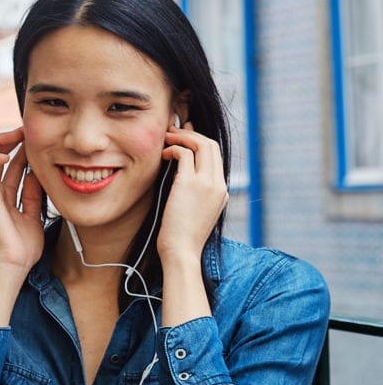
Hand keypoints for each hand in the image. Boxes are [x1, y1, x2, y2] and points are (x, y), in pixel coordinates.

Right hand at [0, 127, 43, 274]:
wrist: (15, 262)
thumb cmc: (24, 246)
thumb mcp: (35, 214)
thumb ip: (33, 194)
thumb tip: (35, 173)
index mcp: (6, 197)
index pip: (10, 165)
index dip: (21, 150)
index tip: (36, 142)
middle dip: (10, 140)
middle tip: (26, 131)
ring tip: (16, 135)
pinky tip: (6, 155)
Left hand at [157, 122, 228, 265]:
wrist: (182, 252)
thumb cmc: (182, 236)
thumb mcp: (195, 211)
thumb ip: (194, 191)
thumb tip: (180, 172)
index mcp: (221, 191)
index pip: (216, 157)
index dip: (200, 142)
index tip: (185, 137)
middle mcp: (218, 184)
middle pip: (211, 145)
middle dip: (192, 134)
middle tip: (173, 132)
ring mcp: (207, 183)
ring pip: (201, 144)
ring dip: (182, 137)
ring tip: (166, 138)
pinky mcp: (190, 184)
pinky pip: (184, 154)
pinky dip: (173, 149)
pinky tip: (163, 154)